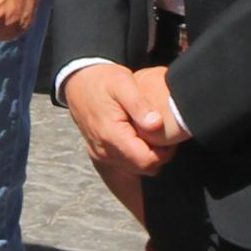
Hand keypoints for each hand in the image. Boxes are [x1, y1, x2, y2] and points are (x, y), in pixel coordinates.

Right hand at [62, 61, 163, 178]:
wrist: (79, 82)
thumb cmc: (103, 80)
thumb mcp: (123, 84)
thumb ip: (140, 105)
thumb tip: (157, 124)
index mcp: (111, 136)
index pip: (146, 161)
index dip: (164, 153)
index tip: (170, 137)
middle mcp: (104, 151)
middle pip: (142, 168)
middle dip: (158, 155)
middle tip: (164, 134)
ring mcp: (100, 155)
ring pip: (134, 169)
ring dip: (147, 156)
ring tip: (152, 135)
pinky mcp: (100, 154)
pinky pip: (124, 166)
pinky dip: (136, 157)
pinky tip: (140, 139)